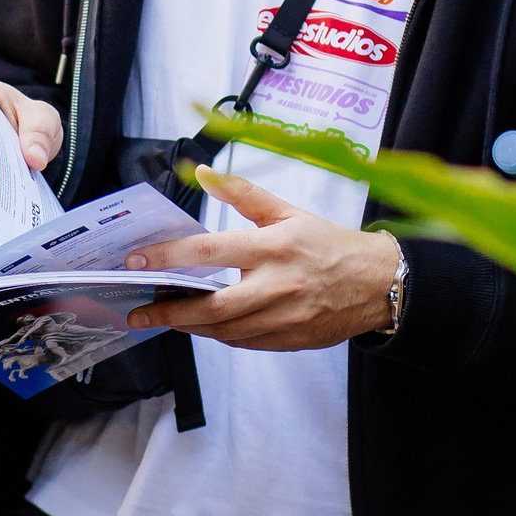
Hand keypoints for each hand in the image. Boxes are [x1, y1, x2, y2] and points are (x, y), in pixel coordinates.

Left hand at [121, 165, 400, 351]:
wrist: (378, 283)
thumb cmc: (329, 243)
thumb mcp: (287, 211)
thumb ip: (241, 192)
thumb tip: (201, 172)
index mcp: (273, 247)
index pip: (209, 252)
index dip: (168, 257)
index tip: (137, 261)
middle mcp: (277, 285)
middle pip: (212, 306)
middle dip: (170, 311)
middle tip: (139, 311)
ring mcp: (285, 318)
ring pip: (225, 331)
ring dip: (190, 326)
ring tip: (164, 317)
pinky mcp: (290, 340)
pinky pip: (244, 343)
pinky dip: (219, 336)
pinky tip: (202, 326)